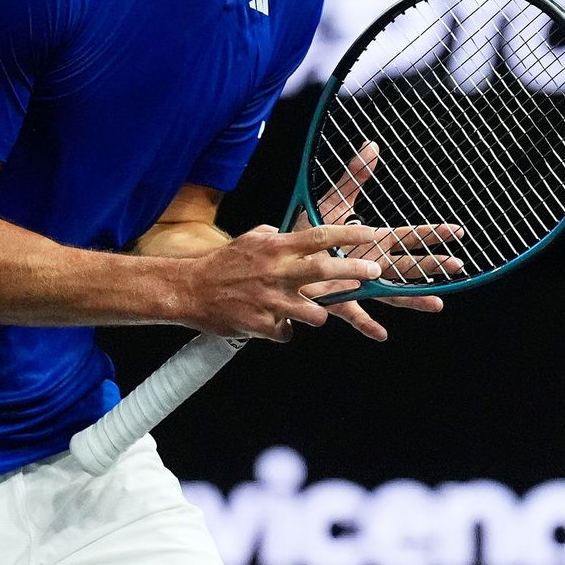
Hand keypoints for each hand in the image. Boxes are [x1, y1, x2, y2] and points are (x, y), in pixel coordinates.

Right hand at [184, 222, 387, 341]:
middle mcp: (276, 272)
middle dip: (355, 272)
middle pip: (325, 271)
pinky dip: (284, 330)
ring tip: (309, 312)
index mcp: (275, 248)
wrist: (189, 290)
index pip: (320, 236)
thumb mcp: (250, 239)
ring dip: (317, 314)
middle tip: (374, 272)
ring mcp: (270, 301)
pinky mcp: (262, 325)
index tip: (372, 234)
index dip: (349, 235)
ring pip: (314, 313)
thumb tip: (286, 231)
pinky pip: (286, 333)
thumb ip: (274, 235)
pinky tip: (271, 323)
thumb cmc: (222, 264)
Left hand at [295, 141, 464, 340]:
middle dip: (433, 265)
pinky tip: (381, 334)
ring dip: (413, 297)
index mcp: (373, 241)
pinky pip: (354, 312)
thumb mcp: (333, 200)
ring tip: (436, 303)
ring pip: (391, 291)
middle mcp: (371, 264)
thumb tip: (372, 146)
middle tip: (458, 264)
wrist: (282, 255)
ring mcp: (357, 283)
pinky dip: (366, 323)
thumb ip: (354, 176)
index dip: (433, 234)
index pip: (409, 237)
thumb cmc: (309, 229)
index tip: (457, 231)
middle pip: (408, 265)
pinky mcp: (337, 297)